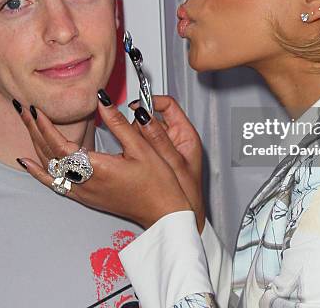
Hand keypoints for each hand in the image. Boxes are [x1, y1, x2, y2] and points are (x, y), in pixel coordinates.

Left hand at [15, 92, 192, 230]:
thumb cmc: (159, 183)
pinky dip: (38, 171)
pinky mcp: (85, 197)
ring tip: (26, 123)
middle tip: (23, 108)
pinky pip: (54, 183)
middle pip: (48, 154)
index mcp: (98, 169)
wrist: (163, 212)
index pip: (60, 145)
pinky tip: (28, 162)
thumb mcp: (142, 148)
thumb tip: (102, 100)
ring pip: (48, 167)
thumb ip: (118, 123)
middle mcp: (86, 183)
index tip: (36, 108)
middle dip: (33, 129)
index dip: (45, 126)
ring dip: (35, 143)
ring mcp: (83, 192)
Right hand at [129, 95, 204, 232]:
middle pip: (153, 116)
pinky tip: (132, 157)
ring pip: (145, 130)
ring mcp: (164, 148)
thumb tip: (144, 115)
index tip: (136, 106)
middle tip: (134, 135)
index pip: (168, 104)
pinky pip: (141, 145)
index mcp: (186, 135)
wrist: (181, 218)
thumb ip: (158, 138)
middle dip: (141, 123)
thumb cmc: (187, 195)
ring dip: (136, 136)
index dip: (151, 101)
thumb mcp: (173, 162)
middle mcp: (176, 138)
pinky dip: (134, 147)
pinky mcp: (155, 158)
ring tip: (134, 151)